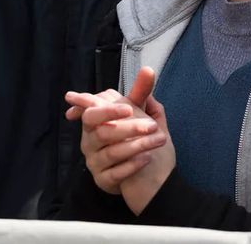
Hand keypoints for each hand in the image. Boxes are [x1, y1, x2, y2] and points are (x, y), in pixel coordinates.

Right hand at [66, 67, 173, 203]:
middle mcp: (90, 141)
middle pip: (101, 132)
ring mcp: (95, 162)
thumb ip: (141, 92)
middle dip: (127, 127)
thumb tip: (148, 69)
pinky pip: (115, 173)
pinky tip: (147, 159)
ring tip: (160, 139)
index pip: (92, 112)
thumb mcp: (142, 113)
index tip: (128, 108)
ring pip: (111, 152)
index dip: (107, 109)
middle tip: (152, 125)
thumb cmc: (139, 137)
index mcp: (96, 122)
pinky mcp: (103, 180)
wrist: (150, 173)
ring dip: (138, 145)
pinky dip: (132, 165)